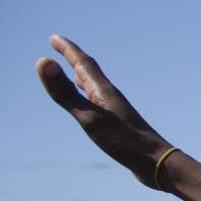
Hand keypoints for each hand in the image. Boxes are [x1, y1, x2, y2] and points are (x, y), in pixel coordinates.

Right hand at [34, 36, 174, 184]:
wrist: (157, 163)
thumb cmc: (124, 141)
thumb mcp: (89, 116)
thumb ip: (65, 92)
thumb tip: (43, 60)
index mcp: (103, 91)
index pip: (83, 63)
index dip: (67, 50)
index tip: (54, 38)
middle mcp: (111, 97)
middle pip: (90, 72)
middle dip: (74, 59)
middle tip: (61, 48)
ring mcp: (117, 111)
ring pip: (96, 88)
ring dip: (83, 77)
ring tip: (74, 73)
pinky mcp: (120, 125)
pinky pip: (101, 104)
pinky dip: (92, 98)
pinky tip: (94, 105)